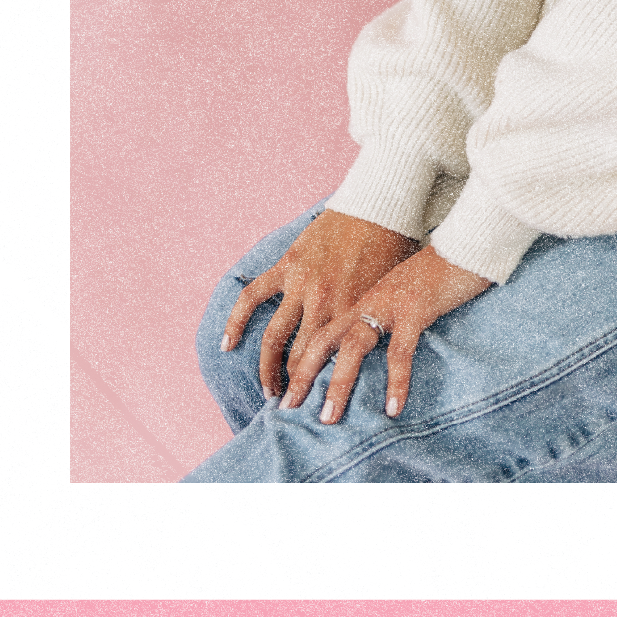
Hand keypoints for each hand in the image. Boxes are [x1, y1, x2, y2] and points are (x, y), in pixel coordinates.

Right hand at [222, 210, 418, 402]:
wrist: (377, 208)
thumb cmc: (390, 250)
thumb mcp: (383, 293)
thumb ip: (366, 321)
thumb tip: (362, 353)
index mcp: (349, 310)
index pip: (328, 360)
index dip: (319, 387)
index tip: (316, 406)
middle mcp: (322, 301)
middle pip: (300, 357)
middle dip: (294, 387)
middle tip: (291, 408)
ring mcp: (300, 284)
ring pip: (274, 337)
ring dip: (267, 368)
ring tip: (268, 391)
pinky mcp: (286, 266)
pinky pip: (253, 297)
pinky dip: (236, 320)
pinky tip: (227, 344)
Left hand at [286, 244, 493, 423]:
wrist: (462, 246)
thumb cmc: (432, 274)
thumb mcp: (394, 294)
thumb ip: (376, 316)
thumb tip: (364, 347)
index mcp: (357, 299)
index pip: (315, 332)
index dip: (296, 363)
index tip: (286, 394)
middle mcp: (365, 301)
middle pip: (321, 339)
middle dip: (301, 376)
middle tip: (287, 409)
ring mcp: (389, 305)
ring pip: (352, 347)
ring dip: (338, 384)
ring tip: (328, 418)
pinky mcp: (415, 310)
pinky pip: (400, 352)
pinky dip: (396, 382)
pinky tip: (393, 408)